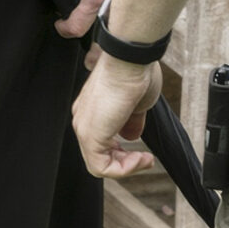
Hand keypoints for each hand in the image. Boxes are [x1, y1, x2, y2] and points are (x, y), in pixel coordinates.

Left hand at [72, 53, 162, 178]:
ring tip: (145, 159)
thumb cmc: (135, 71)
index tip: (143, 152)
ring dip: (126, 167)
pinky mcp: (90, 134)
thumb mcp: (137, 104)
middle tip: (145, 159)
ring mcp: (84, 127)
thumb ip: (131, 122)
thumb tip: (132, 136)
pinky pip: (100, 167)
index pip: (102, 144)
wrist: (130, 58)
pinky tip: (141, 158)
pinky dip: (123, 169)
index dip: (124, 154)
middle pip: (99, 157)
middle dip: (126, 162)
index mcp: (92, 111)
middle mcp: (84, 120)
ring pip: (98, 165)